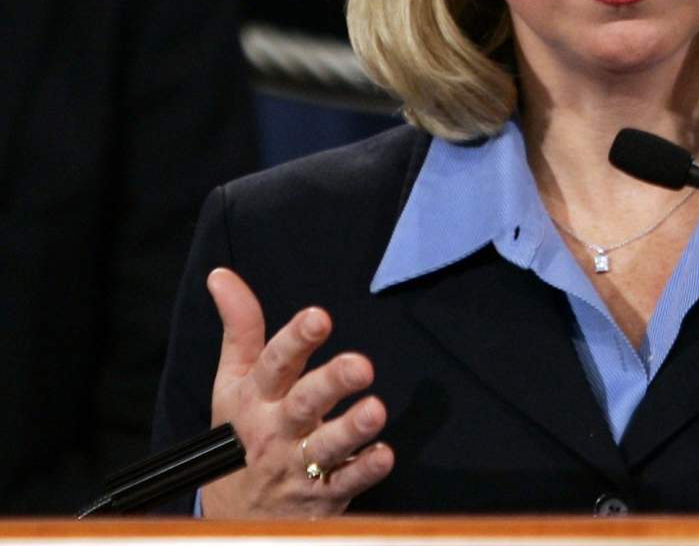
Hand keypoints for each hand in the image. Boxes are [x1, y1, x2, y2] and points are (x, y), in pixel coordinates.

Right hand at [199, 268, 394, 517]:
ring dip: (352, 429)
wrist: (234, 518)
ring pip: (327, 446)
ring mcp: (298, 465)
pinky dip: (364, 470)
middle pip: (303, 403)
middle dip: (331, 383)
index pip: (273, 364)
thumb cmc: (241, 432)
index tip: (319, 317)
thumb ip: (239, 327)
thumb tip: (221, 274)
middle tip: (362, 365)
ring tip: (376, 410)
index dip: (295, 339)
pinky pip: (344, 483)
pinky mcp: (321, 495)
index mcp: (256, 397)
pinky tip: (384, 454)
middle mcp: (276, 429)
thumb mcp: (232, 382)